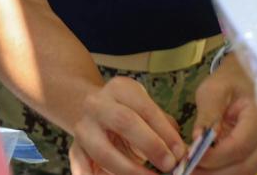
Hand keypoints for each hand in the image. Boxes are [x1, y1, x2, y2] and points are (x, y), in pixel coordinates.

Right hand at [68, 76, 185, 174]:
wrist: (92, 110)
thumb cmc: (129, 112)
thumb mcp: (145, 109)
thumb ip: (164, 128)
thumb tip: (182, 153)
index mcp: (119, 89)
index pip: (144, 108)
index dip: (165, 132)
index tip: (180, 153)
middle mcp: (97, 105)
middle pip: (123, 122)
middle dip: (150, 145)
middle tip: (169, 165)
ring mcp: (83, 127)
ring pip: (103, 151)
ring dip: (129, 170)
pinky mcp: (74, 149)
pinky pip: (80, 164)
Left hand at [190, 52, 256, 173]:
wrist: (254, 71)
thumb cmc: (234, 76)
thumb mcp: (215, 88)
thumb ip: (208, 115)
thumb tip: (197, 141)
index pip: (239, 146)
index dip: (214, 157)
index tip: (189, 157)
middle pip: (245, 166)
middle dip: (214, 172)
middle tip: (187, 171)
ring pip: (248, 169)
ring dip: (220, 173)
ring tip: (195, 169)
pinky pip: (249, 165)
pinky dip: (228, 169)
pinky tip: (208, 166)